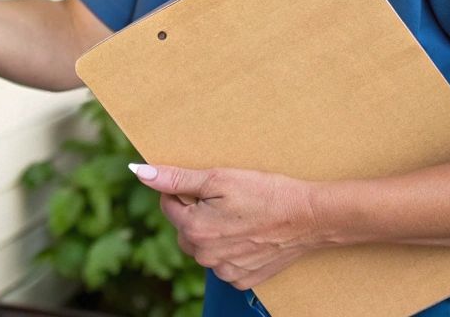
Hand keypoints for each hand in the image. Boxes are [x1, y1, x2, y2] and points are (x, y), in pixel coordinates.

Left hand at [133, 163, 321, 290]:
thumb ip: (176, 178)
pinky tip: (248, 234)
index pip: (168, 204)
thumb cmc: (265, 193)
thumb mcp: (218, 178)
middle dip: (196, 213)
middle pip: (183, 229)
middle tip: (225, 201)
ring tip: (240, 217)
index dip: (184, 191)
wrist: (308, 217)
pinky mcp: (242, 279)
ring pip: (202, 247)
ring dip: (212, 232)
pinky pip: (222, 262)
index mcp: (194, 229)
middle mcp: (204, 256)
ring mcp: (223, 270)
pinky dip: (230, 249)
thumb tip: (140, 172)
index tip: (207, 186)